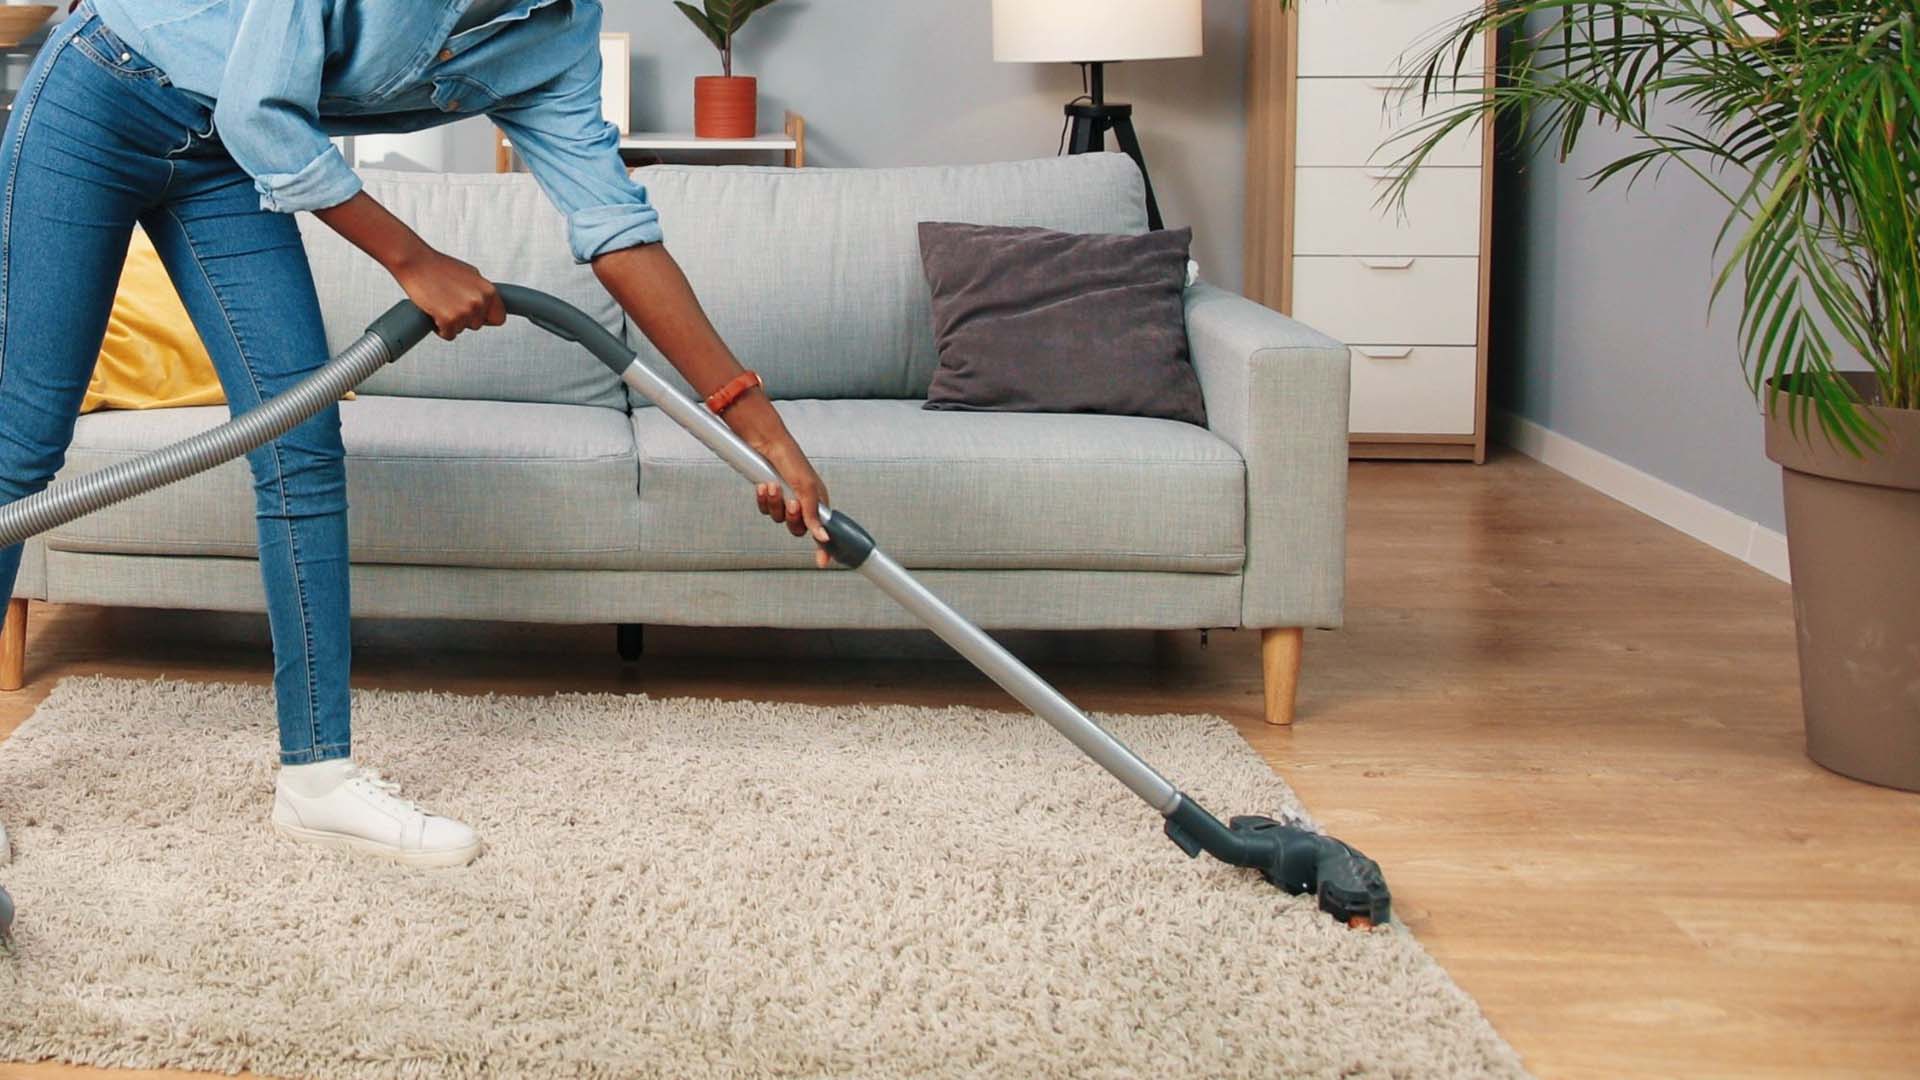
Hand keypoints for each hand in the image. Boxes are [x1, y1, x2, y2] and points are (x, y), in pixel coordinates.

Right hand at [393, 249, 506, 340]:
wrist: (415, 262)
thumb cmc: (438, 267)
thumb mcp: (470, 274)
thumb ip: (481, 291)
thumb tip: (488, 303)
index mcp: (489, 290)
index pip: (499, 318)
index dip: (485, 318)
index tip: (475, 314)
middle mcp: (480, 301)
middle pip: (477, 325)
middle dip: (465, 318)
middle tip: (450, 303)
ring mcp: (465, 311)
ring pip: (462, 329)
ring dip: (451, 322)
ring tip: (440, 304)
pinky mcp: (449, 319)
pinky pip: (449, 335)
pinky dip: (440, 328)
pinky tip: (434, 313)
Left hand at [754, 435, 832, 569]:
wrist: (766, 443)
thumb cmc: (792, 460)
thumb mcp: (807, 488)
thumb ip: (813, 515)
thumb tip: (822, 537)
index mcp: (818, 501)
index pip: (822, 530)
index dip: (823, 547)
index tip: (823, 563)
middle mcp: (803, 503)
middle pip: (797, 528)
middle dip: (792, 517)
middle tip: (792, 502)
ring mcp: (785, 500)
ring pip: (779, 519)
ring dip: (775, 504)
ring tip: (773, 486)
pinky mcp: (769, 496)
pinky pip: (765, 510)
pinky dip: (764, 499)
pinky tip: (763, 486)